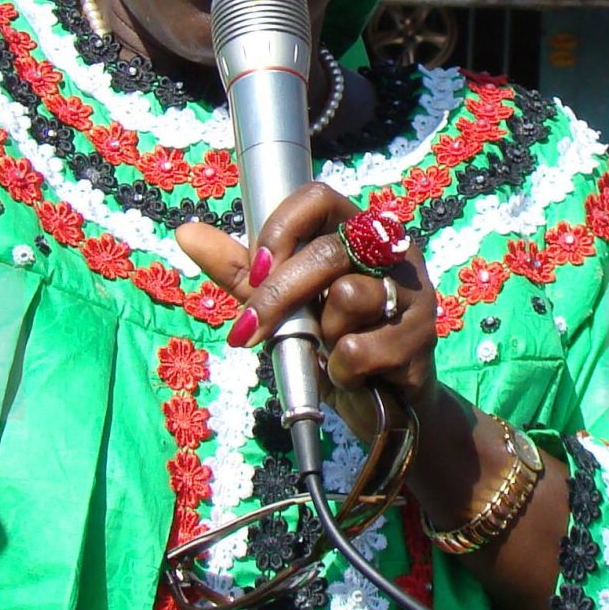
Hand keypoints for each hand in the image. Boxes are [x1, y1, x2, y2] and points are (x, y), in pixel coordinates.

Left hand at [177, 184, 437, 427]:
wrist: (385, 411)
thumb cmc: (333, 346)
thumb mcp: (282, 307)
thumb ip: (241, 272)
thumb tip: (185, 233)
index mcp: (358, 230)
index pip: (318, 198)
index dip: (280, 230)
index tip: (256, 272)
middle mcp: (393, 249)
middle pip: (327, 252)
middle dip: (277, 296)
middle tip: (249, 332)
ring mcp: (415, 290)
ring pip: (346, 298)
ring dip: (322, 337)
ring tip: (332, 351)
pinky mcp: (423, 335)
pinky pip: (359, 349)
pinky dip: (341, 372)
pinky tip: (356, 376)